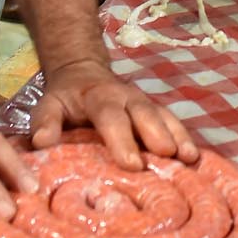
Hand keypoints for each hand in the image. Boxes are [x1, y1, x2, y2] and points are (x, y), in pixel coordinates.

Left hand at [29, 58, 198, 169]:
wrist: (82, 73)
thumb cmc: (65, 99)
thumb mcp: (48, 105)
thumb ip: (45, 121)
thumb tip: (42, 142)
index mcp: (99, 97)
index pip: (110, 116)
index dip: (121, 139)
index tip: (131, 164)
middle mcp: (127, 98)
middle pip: (144, 113)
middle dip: (157, 134)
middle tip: (168, 157)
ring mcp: (145, 104)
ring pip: (164, 116)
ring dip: (178, 136)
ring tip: (190, 158)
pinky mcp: (156, 113)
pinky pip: (173, 123)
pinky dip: (185, 139)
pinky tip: (196, 159)